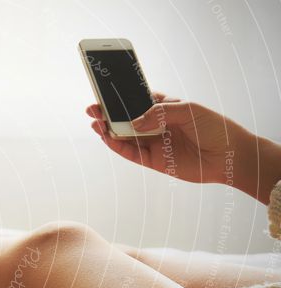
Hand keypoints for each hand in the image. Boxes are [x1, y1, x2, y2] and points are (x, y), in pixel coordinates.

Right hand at [86, 94, 280, 203]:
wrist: (229, 156)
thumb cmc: (214, 127)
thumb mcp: (189, 110)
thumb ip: (160, 114)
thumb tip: (134, 122)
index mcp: (164, 106)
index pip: (137, 100)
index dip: (120, 97)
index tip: (104, 91)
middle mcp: (155, 124)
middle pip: (125, 118)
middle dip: (108, 113)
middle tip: (92, 109)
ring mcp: (153, 142)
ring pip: (124, 136)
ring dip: (108, 130)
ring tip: (95, 123)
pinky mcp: (153, 160)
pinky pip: (130, 153)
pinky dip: (117, 146)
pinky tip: (107, 138)